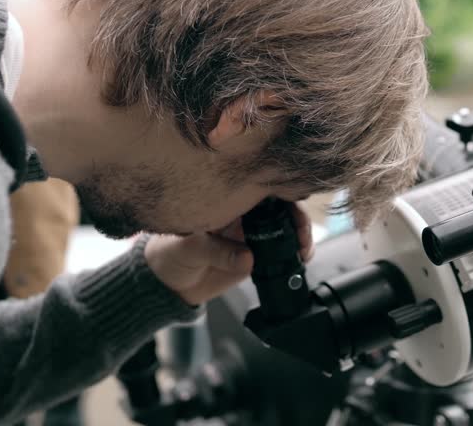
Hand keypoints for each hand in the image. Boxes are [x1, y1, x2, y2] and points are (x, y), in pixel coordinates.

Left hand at [145, 202, 313, 305]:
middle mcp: (242, 214)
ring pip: (284, 228)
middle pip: (278, 206)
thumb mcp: (187, 248)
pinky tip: (299, 258)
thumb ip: (216, 251)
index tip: (292, 203)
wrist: (169, 284)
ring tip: (303, 248)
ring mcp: (251, 234)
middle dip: (295, 215)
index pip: (256, 189)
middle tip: (302, 231)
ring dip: (300, 235)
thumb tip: (247, 257)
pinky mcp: (256, 255)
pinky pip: (281, 252)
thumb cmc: (169, 254)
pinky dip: (294, 253)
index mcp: (224, 200)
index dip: (278, 192)